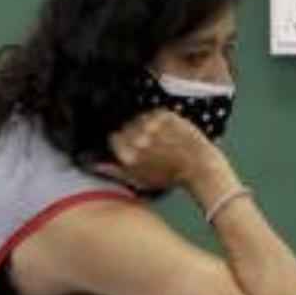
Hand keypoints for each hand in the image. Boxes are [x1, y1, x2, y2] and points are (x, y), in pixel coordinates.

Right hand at [100, 111, 220, 192]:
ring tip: (161, 138)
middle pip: (125, 126)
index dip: (124, 142)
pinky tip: (168, 132)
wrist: (199, 167)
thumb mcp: (140, 181)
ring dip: (147, 125)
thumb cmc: (169, 178)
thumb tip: (96, 164)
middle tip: (151, 144)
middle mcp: (137, 138)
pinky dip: (159, 119)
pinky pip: (154, 112)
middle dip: (135, 133)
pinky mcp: (164, 115)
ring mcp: (151, 125)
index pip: (114, 138)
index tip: (135, 147)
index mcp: (128, 155)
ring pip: (139, 117)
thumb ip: (116, 172)